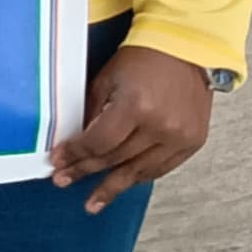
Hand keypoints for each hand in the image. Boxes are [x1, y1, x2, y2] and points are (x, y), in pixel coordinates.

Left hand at [50, 45, 212, 210]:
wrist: (187, 49)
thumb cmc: (144, 58)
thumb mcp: (107, 79)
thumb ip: (91, 112)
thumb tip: (74, 144)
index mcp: (136, 105)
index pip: (98, 143)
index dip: (75, 154)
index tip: (58, 161)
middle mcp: (161, 125)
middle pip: (115, 159)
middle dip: (85, 171)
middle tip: (63, 181)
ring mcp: (180, 136)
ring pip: (138, 171)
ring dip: (112, 187)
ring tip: (93, 203)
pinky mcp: (193, 141)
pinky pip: (160, 168)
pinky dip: (139, 176)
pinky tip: (122, 184)